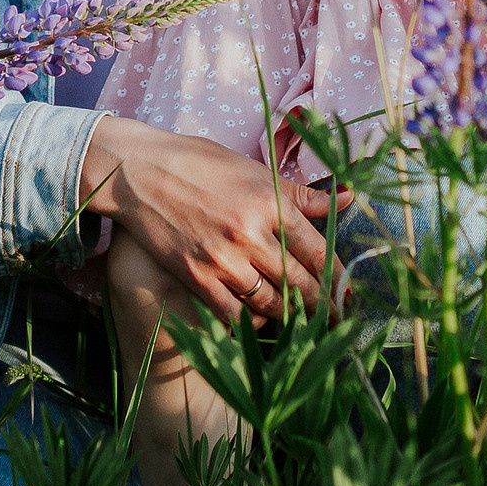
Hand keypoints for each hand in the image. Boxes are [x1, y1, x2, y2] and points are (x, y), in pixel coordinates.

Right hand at [78, 116, 346, 322]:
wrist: (137, 171)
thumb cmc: (196, 161)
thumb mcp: (252, 168)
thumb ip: (300, 193)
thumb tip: (349, 198)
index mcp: (269, 201)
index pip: (317, 249)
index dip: (337, 277)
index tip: (347, 293)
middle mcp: (250, 233)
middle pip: (300, 282)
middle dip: (323, 305)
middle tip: (336, 320)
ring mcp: (222, 258)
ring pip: (271, 302)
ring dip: (292, 317)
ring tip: (305, 324)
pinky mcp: (196, 276)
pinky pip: (234, 313)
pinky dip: (251, 320)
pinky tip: (260, 320)